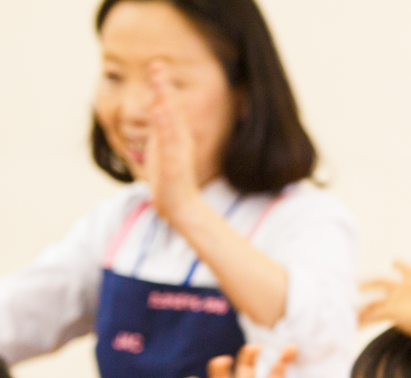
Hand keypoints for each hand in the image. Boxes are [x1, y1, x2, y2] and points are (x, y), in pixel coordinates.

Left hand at [138, 62, 203, 223]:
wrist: (182, 208)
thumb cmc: (169, 180)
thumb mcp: (161, 148)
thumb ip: (159, 129)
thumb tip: (155, 109)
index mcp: (175, 136)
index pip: (167, 106)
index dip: (162, 85)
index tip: (156, 64)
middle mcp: (180, 140)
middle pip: (171, 109)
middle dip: (164, 86)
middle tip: (157, 64)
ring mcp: (178, 152)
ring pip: (172, 123)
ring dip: (166, 102)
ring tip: (159, 83)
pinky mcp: (175, 165)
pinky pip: (170, 144)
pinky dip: (166, 128)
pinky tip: (160, 113)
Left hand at [359, 260, 410, 336]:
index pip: (408, 271)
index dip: (401, 265)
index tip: (394, 260)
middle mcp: (403, 289)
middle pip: (380, 282)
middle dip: (367, 283)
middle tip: (357, 283)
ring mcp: (394, 299)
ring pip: (372, 301)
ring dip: (361, 307)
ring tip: (350, 311)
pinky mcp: (388, 310)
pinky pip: (373, 316)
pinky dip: (364, 322)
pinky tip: (356, 326)